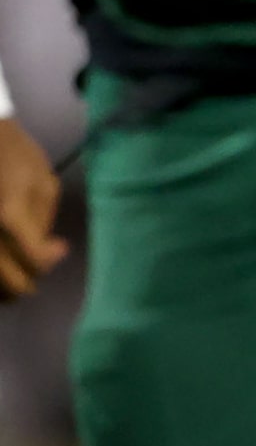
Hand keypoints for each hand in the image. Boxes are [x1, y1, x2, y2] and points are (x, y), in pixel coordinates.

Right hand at [0, 120, 68, 300]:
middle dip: (28, 283)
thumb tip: (50, 252)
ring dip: (6, 288)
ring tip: (19, 276)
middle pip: (8, 281)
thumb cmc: (17, 157)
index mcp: (10, 215)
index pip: (35, 260)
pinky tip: (4, 268)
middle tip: (37, 271)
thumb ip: (45, 222)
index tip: (60, 247)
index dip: (50, 260)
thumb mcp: (45, 184)